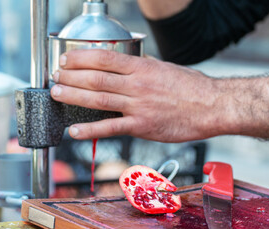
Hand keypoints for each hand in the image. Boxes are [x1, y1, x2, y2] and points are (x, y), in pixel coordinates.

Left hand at [50, 49, 219, 141]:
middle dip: (71, 77)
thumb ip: (146, 68)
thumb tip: (132, 65)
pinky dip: (91, 129)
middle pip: (95, 78)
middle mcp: (137, 84)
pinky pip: (112, 128)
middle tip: (56, 78)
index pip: (104, 58)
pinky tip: (75, 131)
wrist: (213, 106)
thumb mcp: (168, 68)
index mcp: (143, 67)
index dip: (81, 58)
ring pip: (99, 100)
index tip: (67, 60)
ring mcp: (139, 105)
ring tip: (57, 95)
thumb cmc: (194, 88)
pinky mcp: (143, 126)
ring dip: (74, 97)